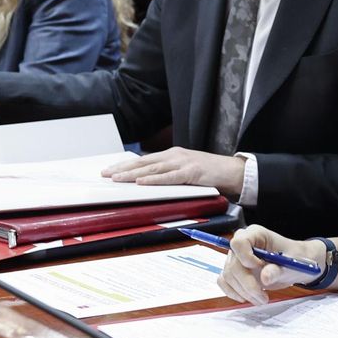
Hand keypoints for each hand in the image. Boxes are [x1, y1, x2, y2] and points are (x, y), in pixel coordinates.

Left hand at [103, 146, 245, 196]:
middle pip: (143, 162)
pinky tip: (142, 181)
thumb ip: (169, 174)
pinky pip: (169, 177)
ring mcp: (183, 162)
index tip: (110, 169)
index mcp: (172, 155)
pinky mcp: (192, 172)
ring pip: (152, 168)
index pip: (144, 160)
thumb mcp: (185, 171)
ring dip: (133, 174)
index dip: (126, 164)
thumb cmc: (209, 173)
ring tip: (117, 178)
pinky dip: (154, 179)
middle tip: (105, 174)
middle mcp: (175, 156)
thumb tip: (149, 181)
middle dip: (122, 168)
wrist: (232, 171)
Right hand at [217, 225, 326, 304]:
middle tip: (263, 297)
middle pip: (233, 264)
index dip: (245, 257)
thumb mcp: (292, 264)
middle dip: (247, 284)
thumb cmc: (295, 259)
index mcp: (256, 234)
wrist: (295, 266)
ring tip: (261, 299)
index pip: (239, 242)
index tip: (260, 268)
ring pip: (229, 275)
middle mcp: (243, 244)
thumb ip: (278, 270)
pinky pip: (224, 281)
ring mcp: (237, 257)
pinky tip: (246, 298)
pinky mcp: (235, 271)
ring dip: (243, 291)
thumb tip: (265, 278)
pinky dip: (233, 292)